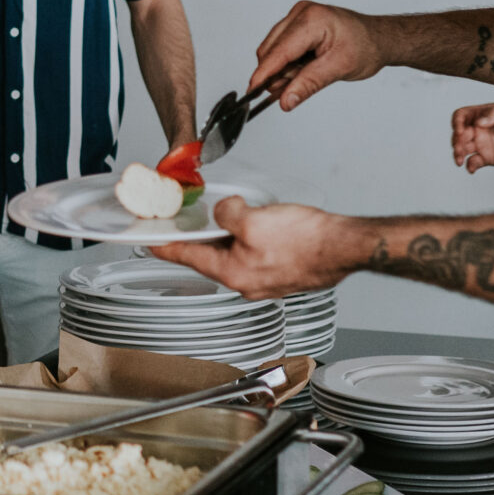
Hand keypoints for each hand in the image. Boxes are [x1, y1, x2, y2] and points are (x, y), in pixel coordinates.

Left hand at [152, 196, 366, 298]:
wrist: (344, 248)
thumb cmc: (306, 240)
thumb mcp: (254, 219)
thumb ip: (227, 215)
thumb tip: (222, 212)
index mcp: (233, 273)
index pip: (188, 258)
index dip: (165, 247)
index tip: (149, 243)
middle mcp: (246, 283)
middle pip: (210, 258)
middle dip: (198, 239)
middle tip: (185, 224)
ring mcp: (265, 281)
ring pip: (233, 256)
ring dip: (225, 238)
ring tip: (224, 219)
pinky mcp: (281, 273)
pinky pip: (252, 255)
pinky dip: (246, 241)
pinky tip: (254, 226)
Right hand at [250, 2, 385, 110]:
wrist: (379, 38)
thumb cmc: (366, 47)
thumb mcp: (339, 68)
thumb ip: (308, 84)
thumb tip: (286, 100)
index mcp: (312, 19)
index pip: (279, 50)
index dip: (264, 73)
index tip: (251, 91)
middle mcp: (301, 13)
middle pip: (270, 50)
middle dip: (277, 74)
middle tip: (291, 91)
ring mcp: (298, 16)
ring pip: (273, 50)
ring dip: (284, 69)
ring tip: (308, 74)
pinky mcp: (297, 23)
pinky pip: (280, 47)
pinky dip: (288, 63)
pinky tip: (305, 68)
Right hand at [452, 102, 493, 172]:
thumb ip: (493, 114)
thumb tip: (479, 122)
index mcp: (480, 116)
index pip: (461, 116)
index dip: (456, 123)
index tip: (459, 131)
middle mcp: (477, 130)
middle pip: (459, 135)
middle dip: (456, 143)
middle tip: (459, 150)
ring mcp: (480, 144)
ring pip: (463, 149)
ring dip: (458, 155)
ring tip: (459, 161)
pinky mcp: (486, 157)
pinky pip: (473, 162)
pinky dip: (470, 166)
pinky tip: (471, 168)